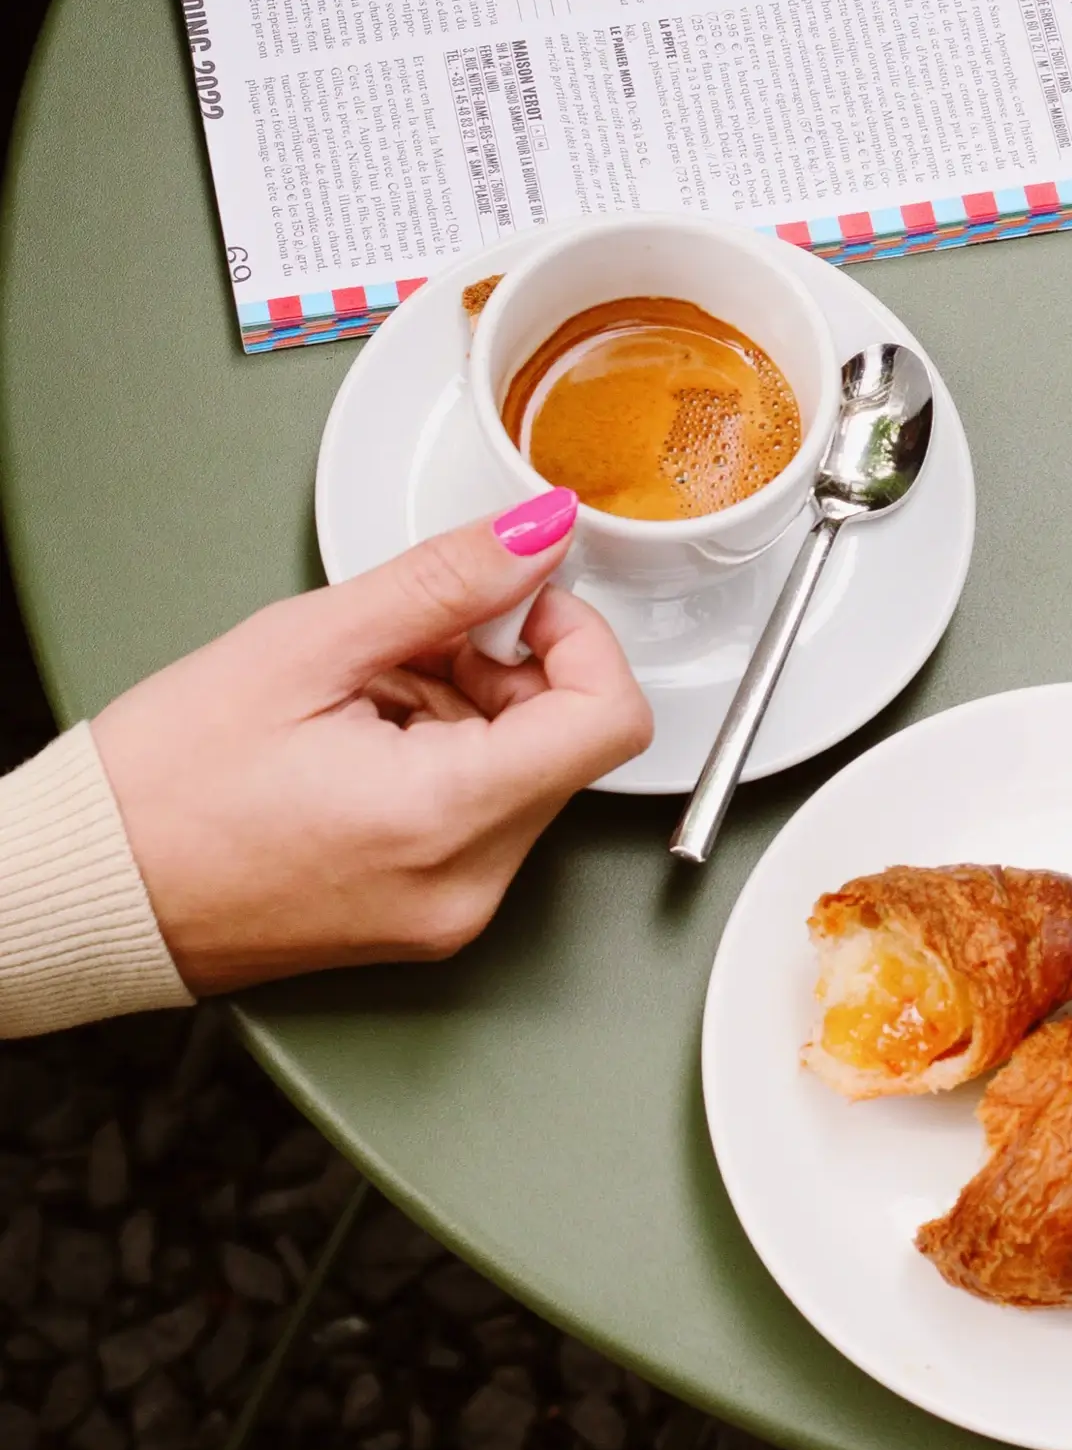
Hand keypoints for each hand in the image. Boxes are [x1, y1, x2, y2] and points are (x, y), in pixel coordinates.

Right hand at [91, 492, 649, 994]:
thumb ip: (446, 581)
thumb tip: (540, 532)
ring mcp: (447, 913)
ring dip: (468, 709)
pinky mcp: (422, 917)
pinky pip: (479, 817)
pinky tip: (356, 737)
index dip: (578, 637)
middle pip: (567, 743)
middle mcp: (466, 887)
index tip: (518, 602)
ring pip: (524, 774)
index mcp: (446, 821)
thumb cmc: (162, 786)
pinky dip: (441, 756)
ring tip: (360, 694)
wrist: (85, 889)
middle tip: (406, 642)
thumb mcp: (308, 645)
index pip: (609, 719)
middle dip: (505, 669)